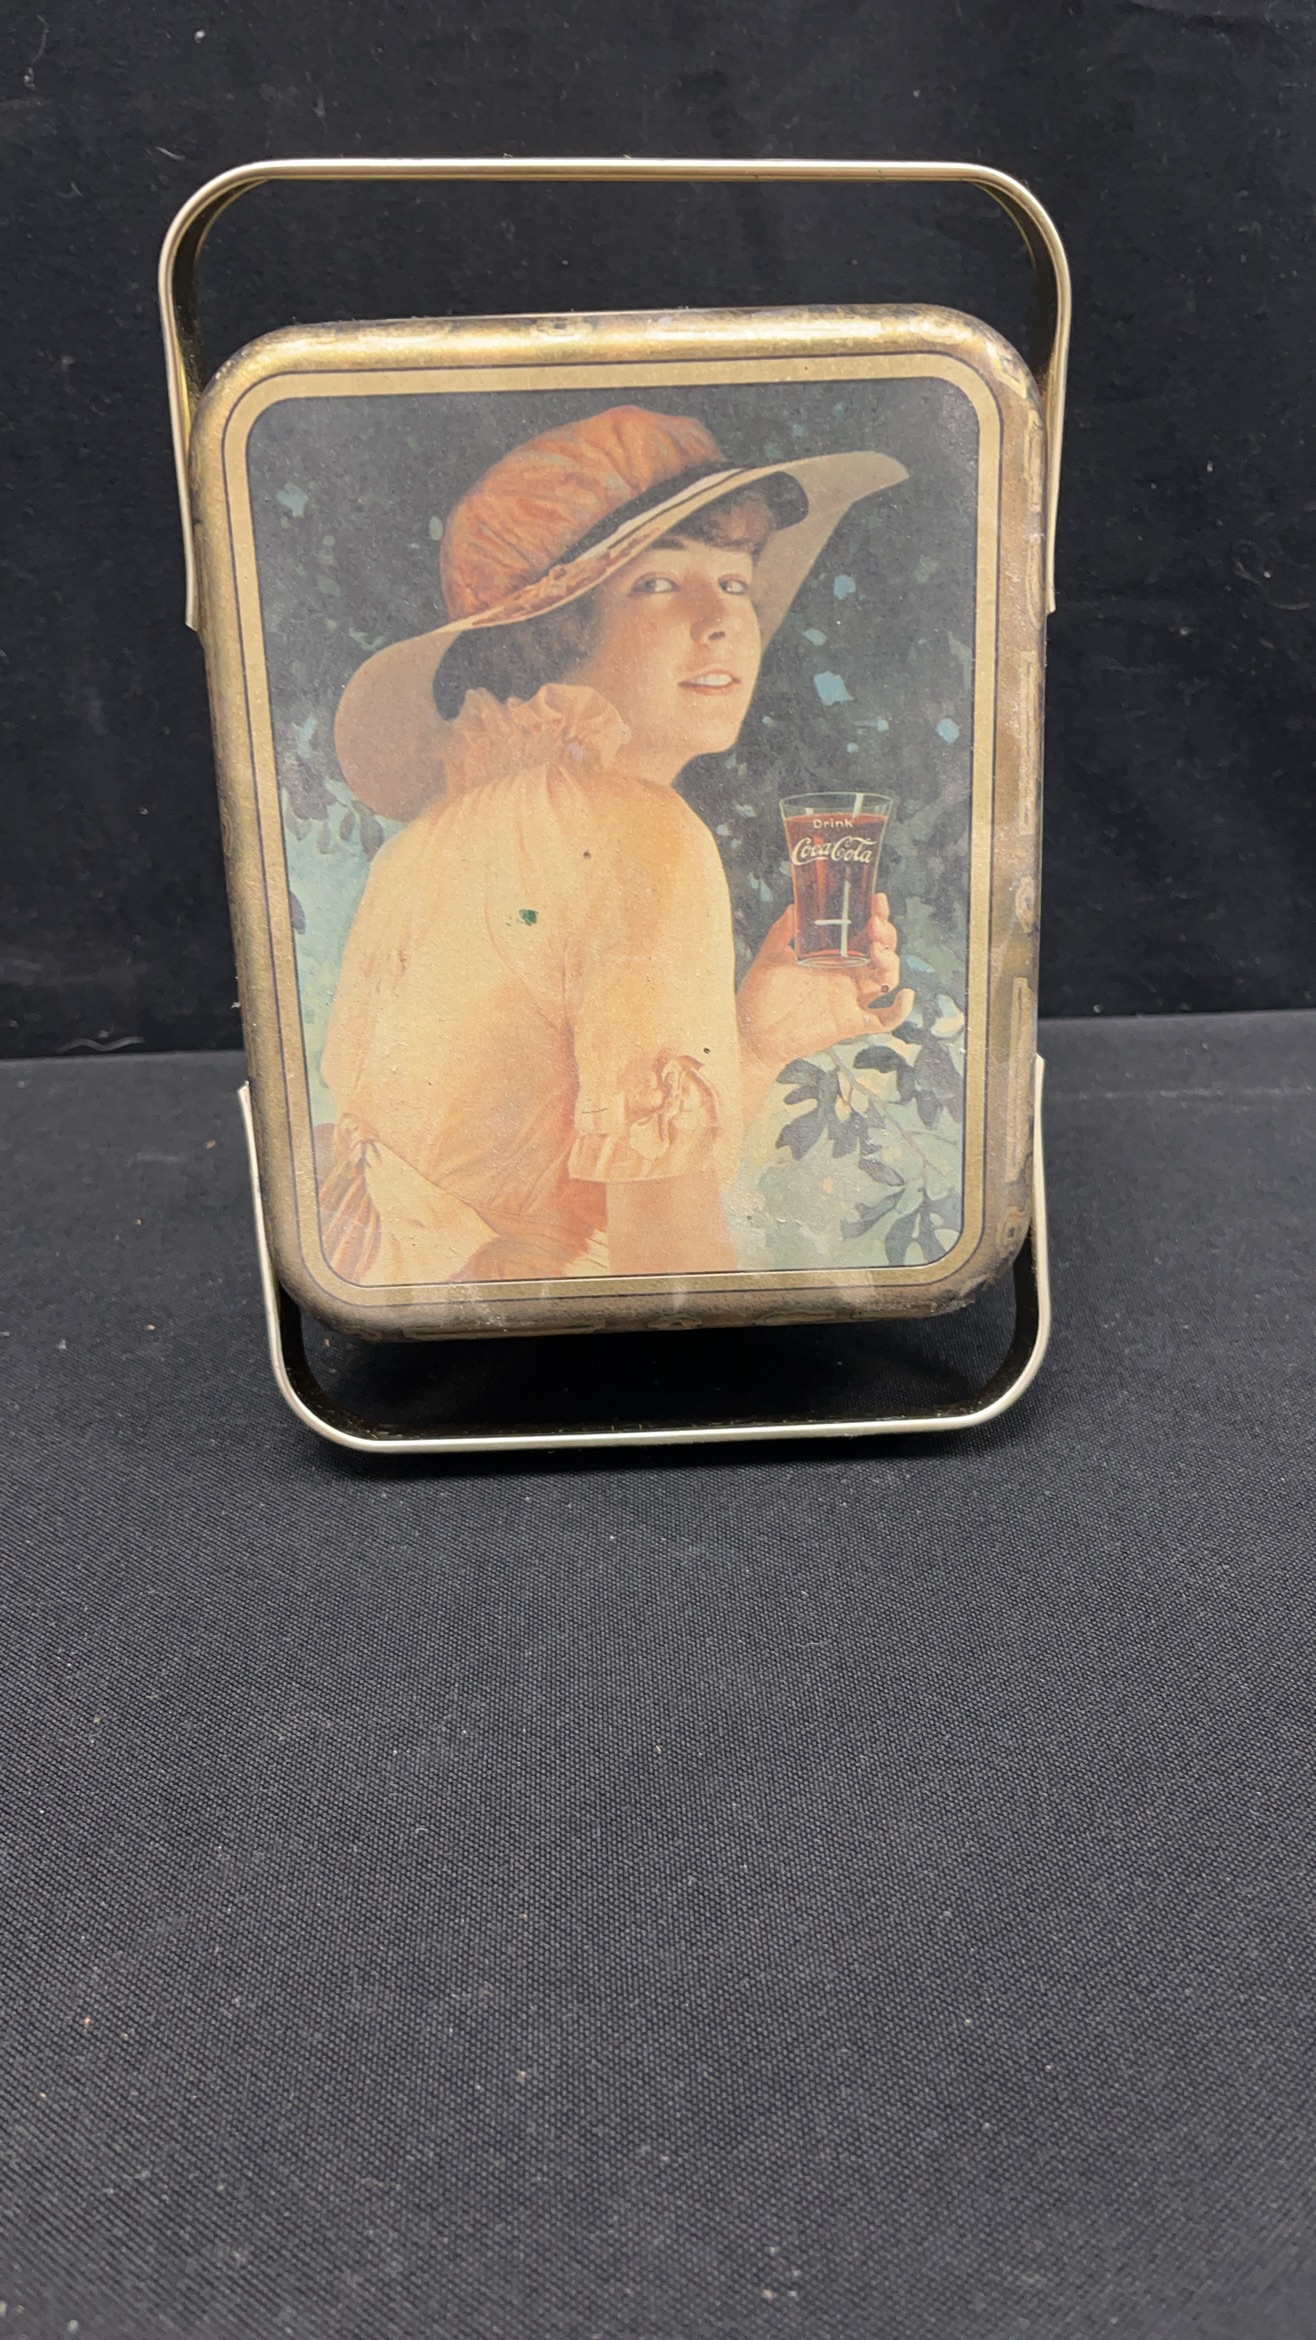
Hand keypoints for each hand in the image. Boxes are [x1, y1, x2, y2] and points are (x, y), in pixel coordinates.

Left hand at [737, 893, 914, 1110]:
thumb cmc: (759, 997)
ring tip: (877, 949)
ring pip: (886, 980)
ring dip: (890, 962)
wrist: (752, 1035)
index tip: (877, 900)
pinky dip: (900, 1011)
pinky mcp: (850, 1024)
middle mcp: (846, 977)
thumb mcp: (769, 958)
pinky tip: (904, 995)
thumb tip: (793, 908)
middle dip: (886, 935)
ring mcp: (850, 1000)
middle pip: (882, 953)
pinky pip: (884, 1020)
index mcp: (832, 958)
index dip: (876, 916)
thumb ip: (781, 933)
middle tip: (875, 922)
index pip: (863, 934)